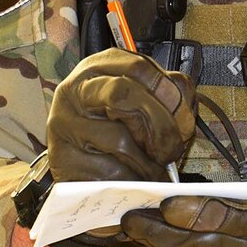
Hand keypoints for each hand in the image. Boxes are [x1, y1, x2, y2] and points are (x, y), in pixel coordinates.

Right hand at [46, 50, 194, 182]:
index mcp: (100, 68)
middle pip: (125, 94)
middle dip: (160, 126)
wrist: (81, 169)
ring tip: (155, 168)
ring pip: (119, 139)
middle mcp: (77, 89)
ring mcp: (64, 122)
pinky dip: (133, 179)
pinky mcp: (62, 157)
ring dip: (148, 162)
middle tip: (171, 148)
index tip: (182, 118)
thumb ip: (165, 97)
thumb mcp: (141, 102)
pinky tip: (137, 179)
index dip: (169, 94)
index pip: (139, 67)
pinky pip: (110, 170)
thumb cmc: (116, 130)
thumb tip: (184, 114)